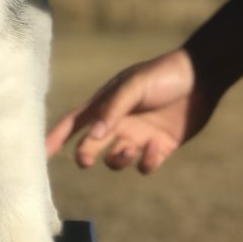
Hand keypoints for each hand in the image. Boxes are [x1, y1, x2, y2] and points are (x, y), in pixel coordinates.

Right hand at [46, 49, 220, 173]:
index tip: (41, 153)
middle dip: (85, 154)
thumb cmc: (163, 75)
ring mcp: (138, 136)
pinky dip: (147, 162)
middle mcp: (119, 122)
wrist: (201, 78)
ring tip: (130, 149)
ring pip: (116, 159)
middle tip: (87, 158)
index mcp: (107, 103)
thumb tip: (92, 136)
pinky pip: (145, 165)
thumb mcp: (134, 86)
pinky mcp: (160, 148)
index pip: (75, 122)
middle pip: (91, 145)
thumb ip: (113, 109)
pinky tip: (156, 148)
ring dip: (117, 159)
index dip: (57, 136)